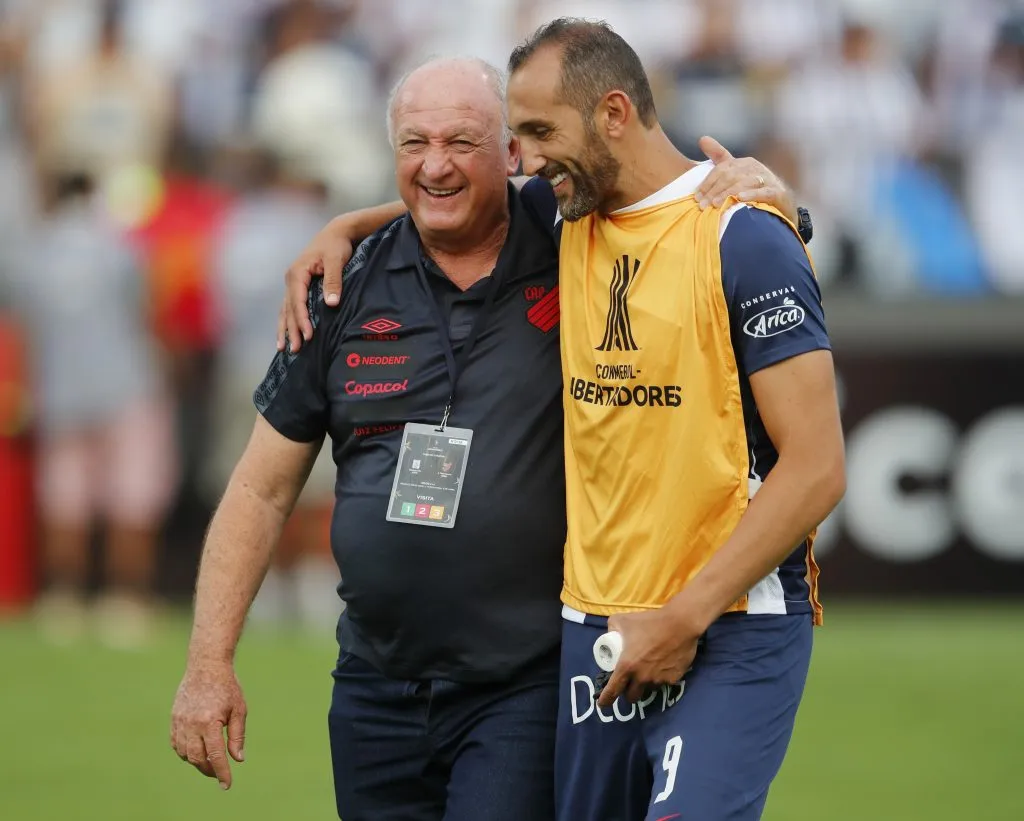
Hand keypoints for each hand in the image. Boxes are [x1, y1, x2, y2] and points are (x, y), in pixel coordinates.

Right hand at [170, 663, 246, 789]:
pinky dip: (185, 752)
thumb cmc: (227, 687)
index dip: (221, 772)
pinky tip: (196, 751)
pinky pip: (176, 744)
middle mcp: (192, 724)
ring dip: (196, 762)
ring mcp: (180, 722)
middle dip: (209, 770)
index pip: (215, 756)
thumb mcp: (239, 709)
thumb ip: (237, 736)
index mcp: (210, 722)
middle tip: (219, 773)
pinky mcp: (174, 719)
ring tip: (209, 762)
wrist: (206, 666)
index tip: (227, 785)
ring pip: (185, 753)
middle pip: (198, 758)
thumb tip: (237, 759)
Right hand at [276, 218, 355, 352]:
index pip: (298, 301)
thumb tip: (331, 303)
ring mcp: (292, 282)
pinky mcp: (298, 285)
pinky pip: (289, 306)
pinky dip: (287, 321)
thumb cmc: (337, 245)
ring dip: (285, 329)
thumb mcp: (336, 261)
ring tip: (284, 348)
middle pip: (289, 309)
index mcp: (297, 273)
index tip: (309, 335)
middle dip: (291, 330)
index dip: (302, 320)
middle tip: (295, 349)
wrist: (336, 232)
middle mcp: (291, 278)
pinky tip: (286, 334)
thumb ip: (333, 281)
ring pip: (286, 310)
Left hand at [596, 608, 701, 707]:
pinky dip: (661, 677)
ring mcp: (658, 680)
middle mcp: (642, 677)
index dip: (605, 700)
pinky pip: (664, 682)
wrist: (680, 624)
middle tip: (629, 682)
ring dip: (646, 684)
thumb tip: (610, 634)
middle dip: (628, 692)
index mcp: (626, 666)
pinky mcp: (673, 679)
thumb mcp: (623, 620)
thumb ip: (612, 628)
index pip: (613, 690)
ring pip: (649, 689)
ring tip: (649, 668)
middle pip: (632, 696)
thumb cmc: (650, 622)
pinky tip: (663, 664)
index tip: (602, 704)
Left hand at [695, 135, 796, 222]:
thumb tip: (702, 138)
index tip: (696, 196)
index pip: (722, 169)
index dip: (708, 182)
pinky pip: (763, 192)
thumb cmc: (753, 188)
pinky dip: (752, 195)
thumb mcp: (735, 172)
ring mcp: (767, 179)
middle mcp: (755, 168)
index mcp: (743, 163)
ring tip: (715, 204)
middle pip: (731, 176)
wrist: (782, 203)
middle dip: (714, 191)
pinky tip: (740, 198)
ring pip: (744, 183)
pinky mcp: (776, 192)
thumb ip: (719, 157)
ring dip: (728, 193)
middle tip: (702, 205)